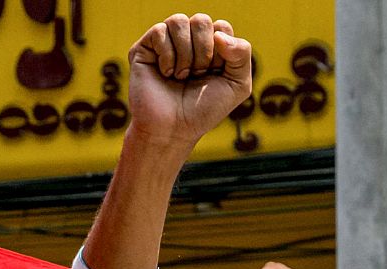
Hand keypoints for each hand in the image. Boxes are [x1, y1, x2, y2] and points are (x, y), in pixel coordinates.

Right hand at [127, 14, 250, 150]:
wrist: (173, 130)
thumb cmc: (204, 110)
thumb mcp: (237, 85)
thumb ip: (242, 54)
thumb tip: (219, 33)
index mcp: (211, 46)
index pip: (221, 27)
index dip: (221, 53)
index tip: (214, 75)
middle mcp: (188, 40)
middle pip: (202, 20)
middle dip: (204, 52)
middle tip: (197, 76)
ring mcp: (166, 42)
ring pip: (179, 21)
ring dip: (185, 54)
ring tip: (181, 76)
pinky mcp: (144, 48)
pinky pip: (159, 31)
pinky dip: (167, 57)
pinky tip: (165, 74)